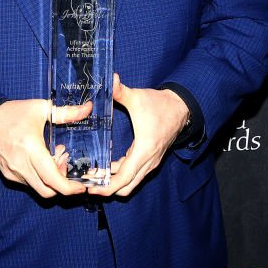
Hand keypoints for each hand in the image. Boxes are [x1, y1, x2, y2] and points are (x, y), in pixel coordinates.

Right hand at [0, 98, 91, 197]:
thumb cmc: (12, 114)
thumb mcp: (40, 108)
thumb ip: (66, 112)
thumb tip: (88, 109)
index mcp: (31, 149)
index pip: (53, 179)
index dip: (70, 188)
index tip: (81, 186)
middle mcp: (22, 165)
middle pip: (48, 191)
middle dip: (63, 186)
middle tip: (67, 167)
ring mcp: (14, 173)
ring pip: (39, 189)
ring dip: (51, 181)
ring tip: (53, 160)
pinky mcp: (9, 176)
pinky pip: (29, 184)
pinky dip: (39, 178)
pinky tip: (41, 161)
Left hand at [88, 74, 188, 197]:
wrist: (181, 108)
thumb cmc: (160, 104)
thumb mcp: (138, 97)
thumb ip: (121, 91)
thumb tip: (109, 79)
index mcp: (144, 150)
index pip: (124, 178)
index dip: (107, 186)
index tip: (91, 188)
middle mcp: (148, 162)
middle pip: (126, 187)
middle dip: (106, 188)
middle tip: (87, 183)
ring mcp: (150, 162)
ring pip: (130, 183)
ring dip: (113, 182)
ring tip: (93, 175)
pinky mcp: (149, 159)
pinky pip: (133, 174)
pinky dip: (120, 175)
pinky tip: (105, 166)